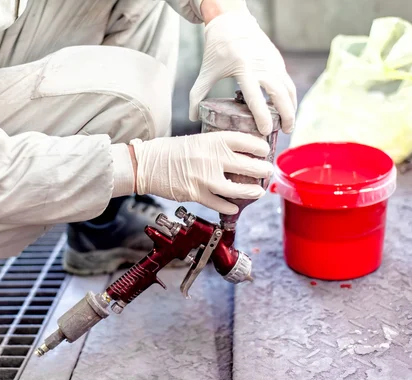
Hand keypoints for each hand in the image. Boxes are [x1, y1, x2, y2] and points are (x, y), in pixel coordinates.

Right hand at [129, 131, 272, 214]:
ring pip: (238, 189)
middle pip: (248, 166)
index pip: (246, 141)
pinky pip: (219, 203)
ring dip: (251, 192)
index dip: (260, 147)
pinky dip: (230, 206)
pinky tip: (234, 206)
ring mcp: (205, 178)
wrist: (145, 164)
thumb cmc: (168, 151)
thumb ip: (215, 147)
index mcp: (213, 140)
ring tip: (257, 191)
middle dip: (262, 170)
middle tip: (266, 171)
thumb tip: (236, 155)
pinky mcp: (196, 194)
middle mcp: (212, 158)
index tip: (265, 150)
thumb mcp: (196, 140)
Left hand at [189, 8, 296, 134]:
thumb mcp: (206, 71)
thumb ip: (197, 95)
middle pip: (280, 95)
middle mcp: (262, 66)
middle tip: (286, 132)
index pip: (256, 98)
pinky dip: (289, 96)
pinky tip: (286, 108)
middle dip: (286, 115)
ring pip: (288, 88)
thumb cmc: (217, 48)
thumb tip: (192, 118)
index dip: (262, 116)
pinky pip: (287, 81)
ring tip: (288, 124)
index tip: (266, 131)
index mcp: (244, 69)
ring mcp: (273, 62)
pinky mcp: (278, 60)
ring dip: (291, 107)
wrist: (231, 22)